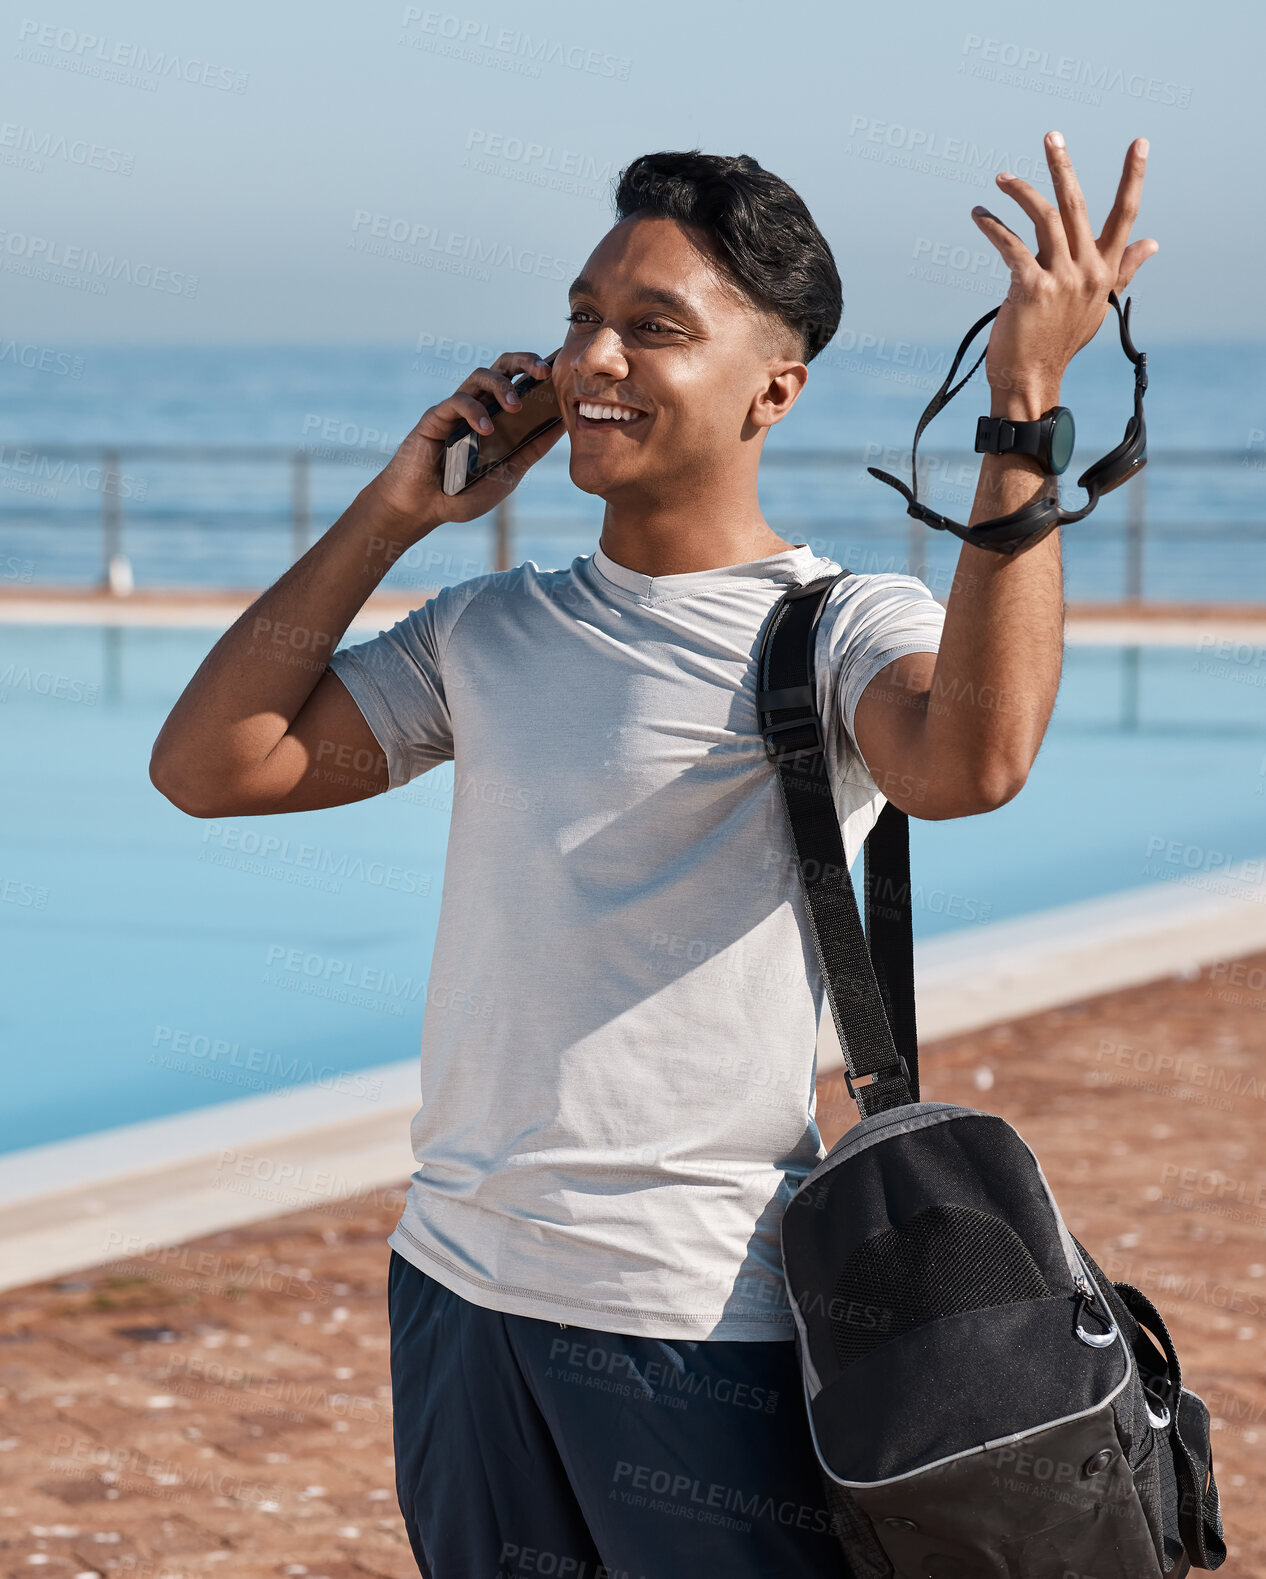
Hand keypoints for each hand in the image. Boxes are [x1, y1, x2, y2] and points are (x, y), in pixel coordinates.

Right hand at [365, 351, 565, 538]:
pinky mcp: (435, 417)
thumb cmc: (463, 493)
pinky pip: (457, 401)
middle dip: (525, 361)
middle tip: (545, 371)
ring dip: (501, 386)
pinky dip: (474, 411)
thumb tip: (562, 425)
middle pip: (503, 367)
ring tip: (515, 407)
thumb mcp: (508, 473)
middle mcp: (479, 406)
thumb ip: (531, 449)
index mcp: (498, 417)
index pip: (522, 382)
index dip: (541, 372)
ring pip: (481, 375)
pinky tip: (485, 429)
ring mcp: (457, 409)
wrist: (422, 509)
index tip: (563, 371)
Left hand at [971, 131, 1157, 417]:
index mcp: (1104, 270)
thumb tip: (1152, 242)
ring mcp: (1061, 279)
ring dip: (1021, 192)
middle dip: (1063, 167)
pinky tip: (980, 215)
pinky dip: (993, 226)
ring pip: (1045, 218)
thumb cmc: (1060, 342)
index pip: (1125, 216)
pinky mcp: (1031, 287)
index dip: (1132, 178)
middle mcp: (1087, 270)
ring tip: (1001, 178)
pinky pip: (1012, 245)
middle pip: (1077, 206)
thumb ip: (1122, 269)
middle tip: (1051, 136)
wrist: (1032, 379)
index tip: (1140, 143)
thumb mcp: (1098, 304)